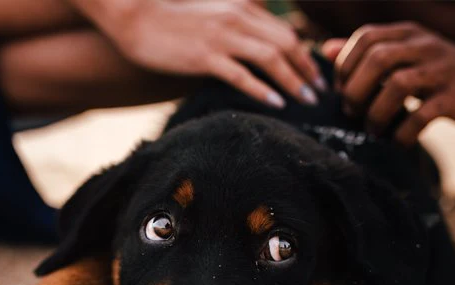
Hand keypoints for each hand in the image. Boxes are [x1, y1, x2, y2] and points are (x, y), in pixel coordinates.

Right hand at [72, 0, 324, 107]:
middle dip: (307, 69)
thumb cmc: (170, 22)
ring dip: (293, 80)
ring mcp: (221, 37)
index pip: (284, 32)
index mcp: (241, 8)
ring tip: (307, 100)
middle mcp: (236, 19)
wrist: (134, 17)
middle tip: (320, 92)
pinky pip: (241, 75)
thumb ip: (236, 28)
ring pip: (270, 58)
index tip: (316, 76)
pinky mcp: (204, 56)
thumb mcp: (211, 15)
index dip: (305, 55)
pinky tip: (277, 103)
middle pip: (285, 43)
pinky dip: (262, 89)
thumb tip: (256, 52)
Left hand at [322, 22, 454, 144]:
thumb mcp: (404, 52)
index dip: (346, 64)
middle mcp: (424, 46)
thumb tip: (326, 51)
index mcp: (407, 33)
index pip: (366, 37)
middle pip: (378, 58)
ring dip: (377, 112)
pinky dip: (404, 132)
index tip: (342, 90)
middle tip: (352, 112)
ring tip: (372, 129)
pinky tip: (398, 141)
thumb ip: (366, 52)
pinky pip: (423, 114)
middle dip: (356, 90)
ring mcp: (441, 70)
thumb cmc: (437, 70)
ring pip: (399, 84)